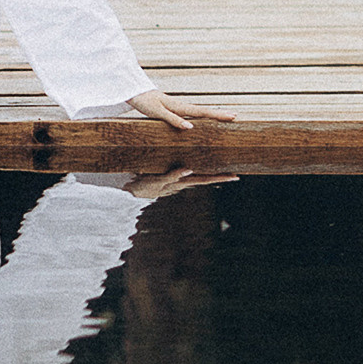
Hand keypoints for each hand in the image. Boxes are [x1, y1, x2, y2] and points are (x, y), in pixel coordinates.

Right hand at [122, 167, 238, 200]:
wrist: (128, 194)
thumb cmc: (141, 186)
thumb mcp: (156, 180)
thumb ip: (172, 175)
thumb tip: (189, 169)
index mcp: (180, 182)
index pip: (204, 179)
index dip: (219, 178)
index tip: (234, 176)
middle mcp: (180, 183)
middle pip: (204, 179)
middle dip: (219, 178)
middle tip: (235, 175)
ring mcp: (175, 183)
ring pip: (195, 179)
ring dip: (208, 176)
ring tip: (219, 172)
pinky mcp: (168, 181)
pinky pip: (185, 176)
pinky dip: (194, 173)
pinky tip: (194, 170)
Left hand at [128, 90, 236, 128]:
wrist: (134, 92)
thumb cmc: (144, 102)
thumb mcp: (157, 113)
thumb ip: (173, 120)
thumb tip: (191, 127)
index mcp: (180, 107)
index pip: (203, 112)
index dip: (218, 115)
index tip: (233, 116)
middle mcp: (181, 106)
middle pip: (204, 111)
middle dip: (220, 114)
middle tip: (236, 116)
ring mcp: (178, 107)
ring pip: (198, 111)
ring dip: (212, 114)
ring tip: (225, 117)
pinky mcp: (173, 109)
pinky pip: (190, 113)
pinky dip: (201, 116)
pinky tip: (203, 119)